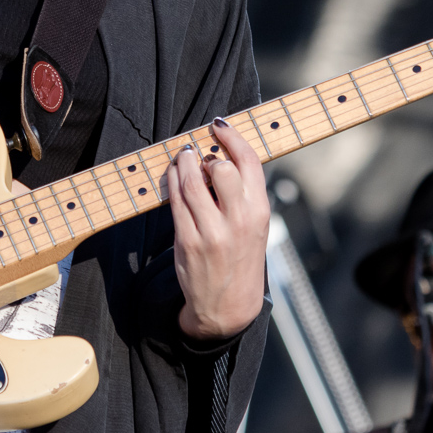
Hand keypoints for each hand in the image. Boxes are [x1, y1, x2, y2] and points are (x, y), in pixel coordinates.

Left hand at [168, 117, 269, 340]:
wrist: (228, 307)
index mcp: (259, 212)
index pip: (248, 162)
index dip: (232, 137)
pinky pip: (175, 201)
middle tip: (199, 153)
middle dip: (205, 154)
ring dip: (183, 163)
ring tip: (183, 158)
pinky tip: (174, 175)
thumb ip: (243, 193)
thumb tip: (219, 154)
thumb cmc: (241, 257)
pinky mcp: (187, 241)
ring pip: (191, 182)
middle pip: (219, 168)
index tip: (219, 125)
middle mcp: (238, 220)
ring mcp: (211, 232)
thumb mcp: (255, 225)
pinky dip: (173, 181)